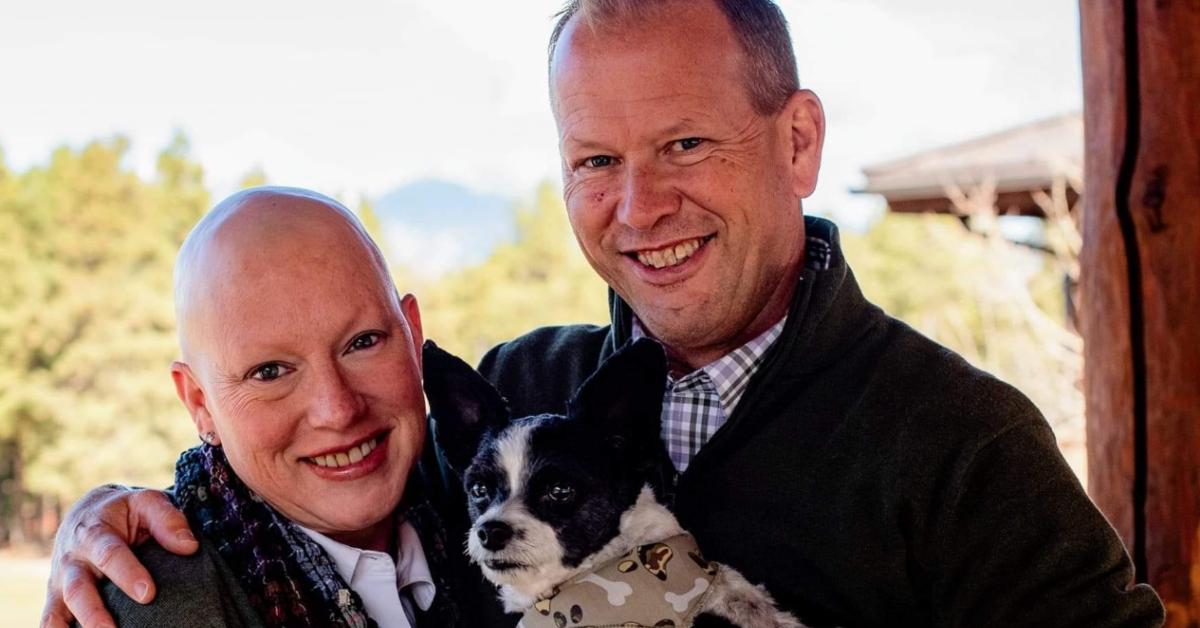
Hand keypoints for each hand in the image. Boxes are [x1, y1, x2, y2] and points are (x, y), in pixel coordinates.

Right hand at [40, 485, 197, 627]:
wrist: (87, 513)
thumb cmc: (125, 511)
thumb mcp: (146, 503)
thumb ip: (167, 520)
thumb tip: (190, 546)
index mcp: (94, 533)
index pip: (110, 554)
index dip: (128, 574)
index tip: (148, 594)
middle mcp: (73, 559)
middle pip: (78, 588)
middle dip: (95, 611)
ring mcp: (61, 580)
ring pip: (61, 608)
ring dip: (79, 624)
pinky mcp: (56, 596)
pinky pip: (49, 619)